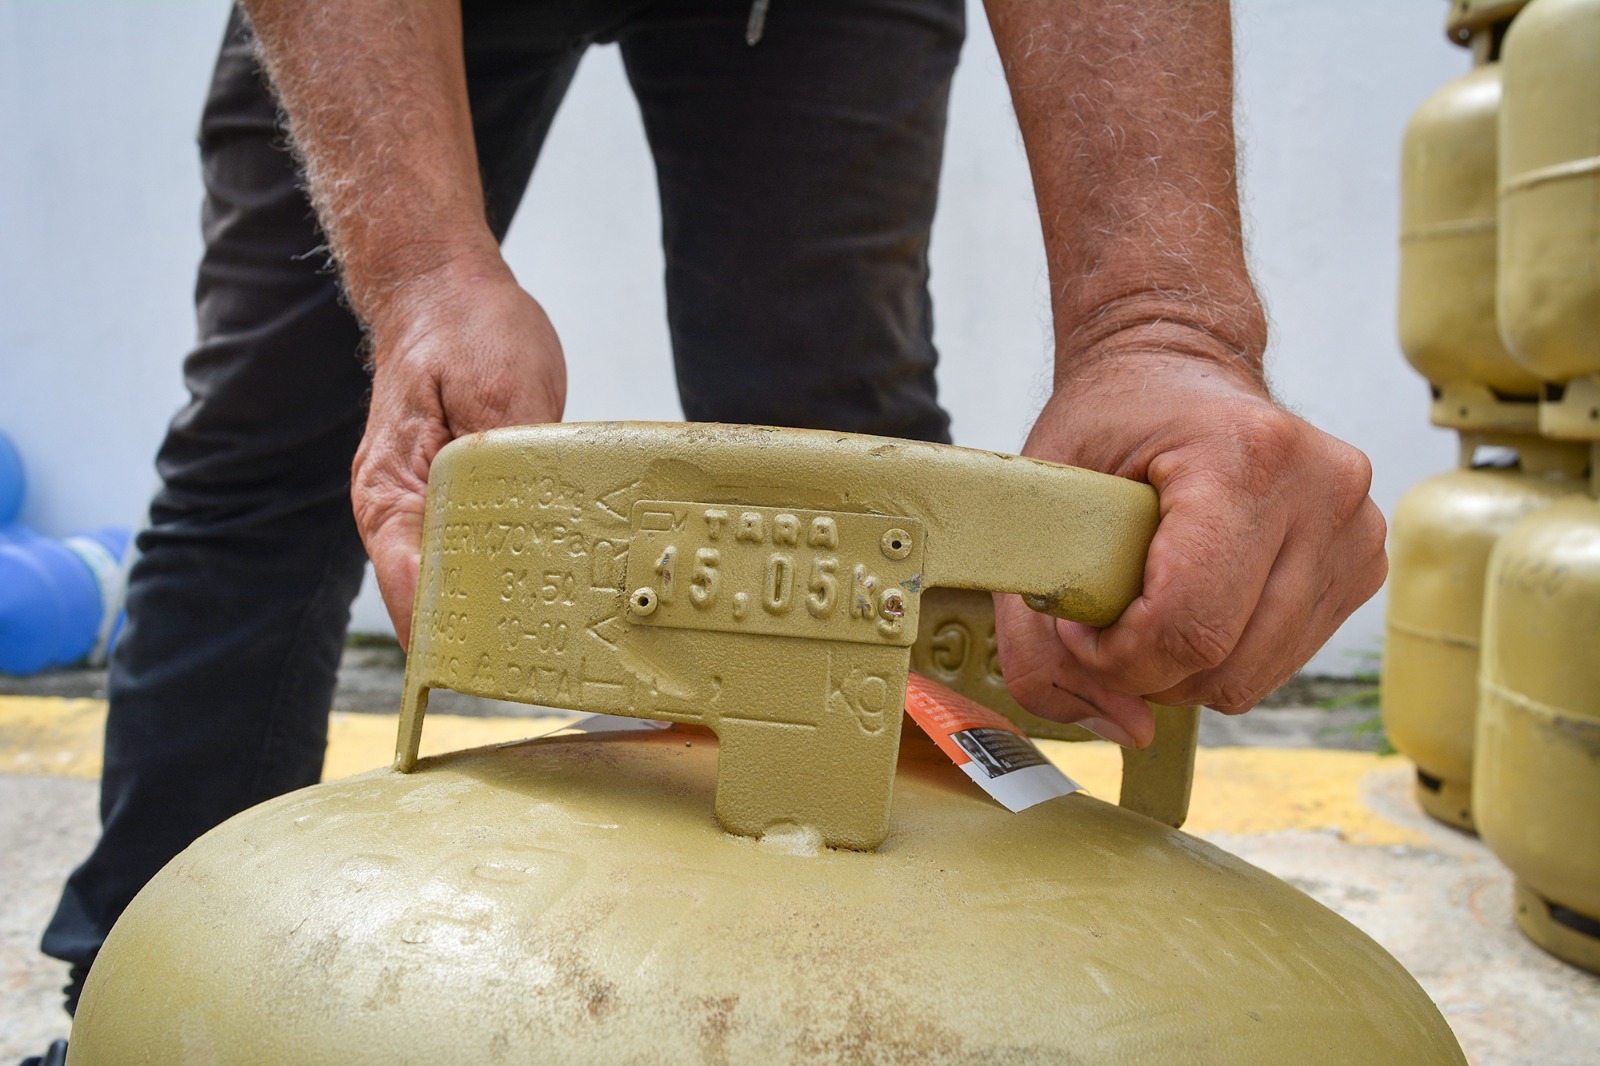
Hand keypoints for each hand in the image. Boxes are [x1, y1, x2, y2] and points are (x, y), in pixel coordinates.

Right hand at [352, 259, 566, 646]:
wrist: (441, 286)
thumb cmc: (463, 327)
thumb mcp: (501, 387)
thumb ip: (511, 464)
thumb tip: (534, 531)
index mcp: (392, 497)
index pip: (416, 595)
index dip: (456, 640)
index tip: (502, 671)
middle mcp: (401, 515)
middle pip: (439, 602)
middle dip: (490, 636)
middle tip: (553, 666)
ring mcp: (430, 509)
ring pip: (466, 581)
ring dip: (507, 608)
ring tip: (565, 644)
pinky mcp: (462, 498)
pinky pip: (486, 549)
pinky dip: (518, 570)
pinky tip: (563, 590)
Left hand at [995, 342, 1386, 746]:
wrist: (1175, 362)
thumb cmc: (1107, 423)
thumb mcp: (1041, 507)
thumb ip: (1044, 641)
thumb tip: (1128, 732)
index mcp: (1243, 456)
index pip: (1189, 623)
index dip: (1116, 655)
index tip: (1077, 623)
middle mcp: (1322, 489)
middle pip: (1224, 661)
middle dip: (1143, 668)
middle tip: (1102, 617)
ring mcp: (1357, 526)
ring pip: (1255, 675)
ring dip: (1183, 666)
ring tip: (1147, 599)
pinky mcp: (1365, 561)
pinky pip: (1282, 660)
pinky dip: (1224, 651)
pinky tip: (1197, 595)